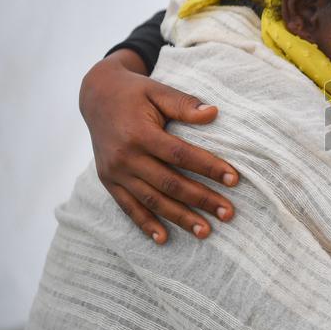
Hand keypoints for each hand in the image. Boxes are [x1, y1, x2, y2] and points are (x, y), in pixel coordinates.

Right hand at [79, 49, 238, 243]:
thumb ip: (184, 104)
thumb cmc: (135, 93)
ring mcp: (114, 172)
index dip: (208, 167)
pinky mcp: (108, 181)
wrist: (96, 96)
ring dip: (179, 218)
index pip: (180, 155)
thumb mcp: (158, 90)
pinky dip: (145, 224)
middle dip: (201, 199)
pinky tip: (163, 238)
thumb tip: (213, 113)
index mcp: (140, 133)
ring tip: (205, 231)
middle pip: (169, 183)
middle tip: (228, 213)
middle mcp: (125, 157)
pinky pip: (128, 207)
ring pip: (151, 200)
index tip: (234, 179)